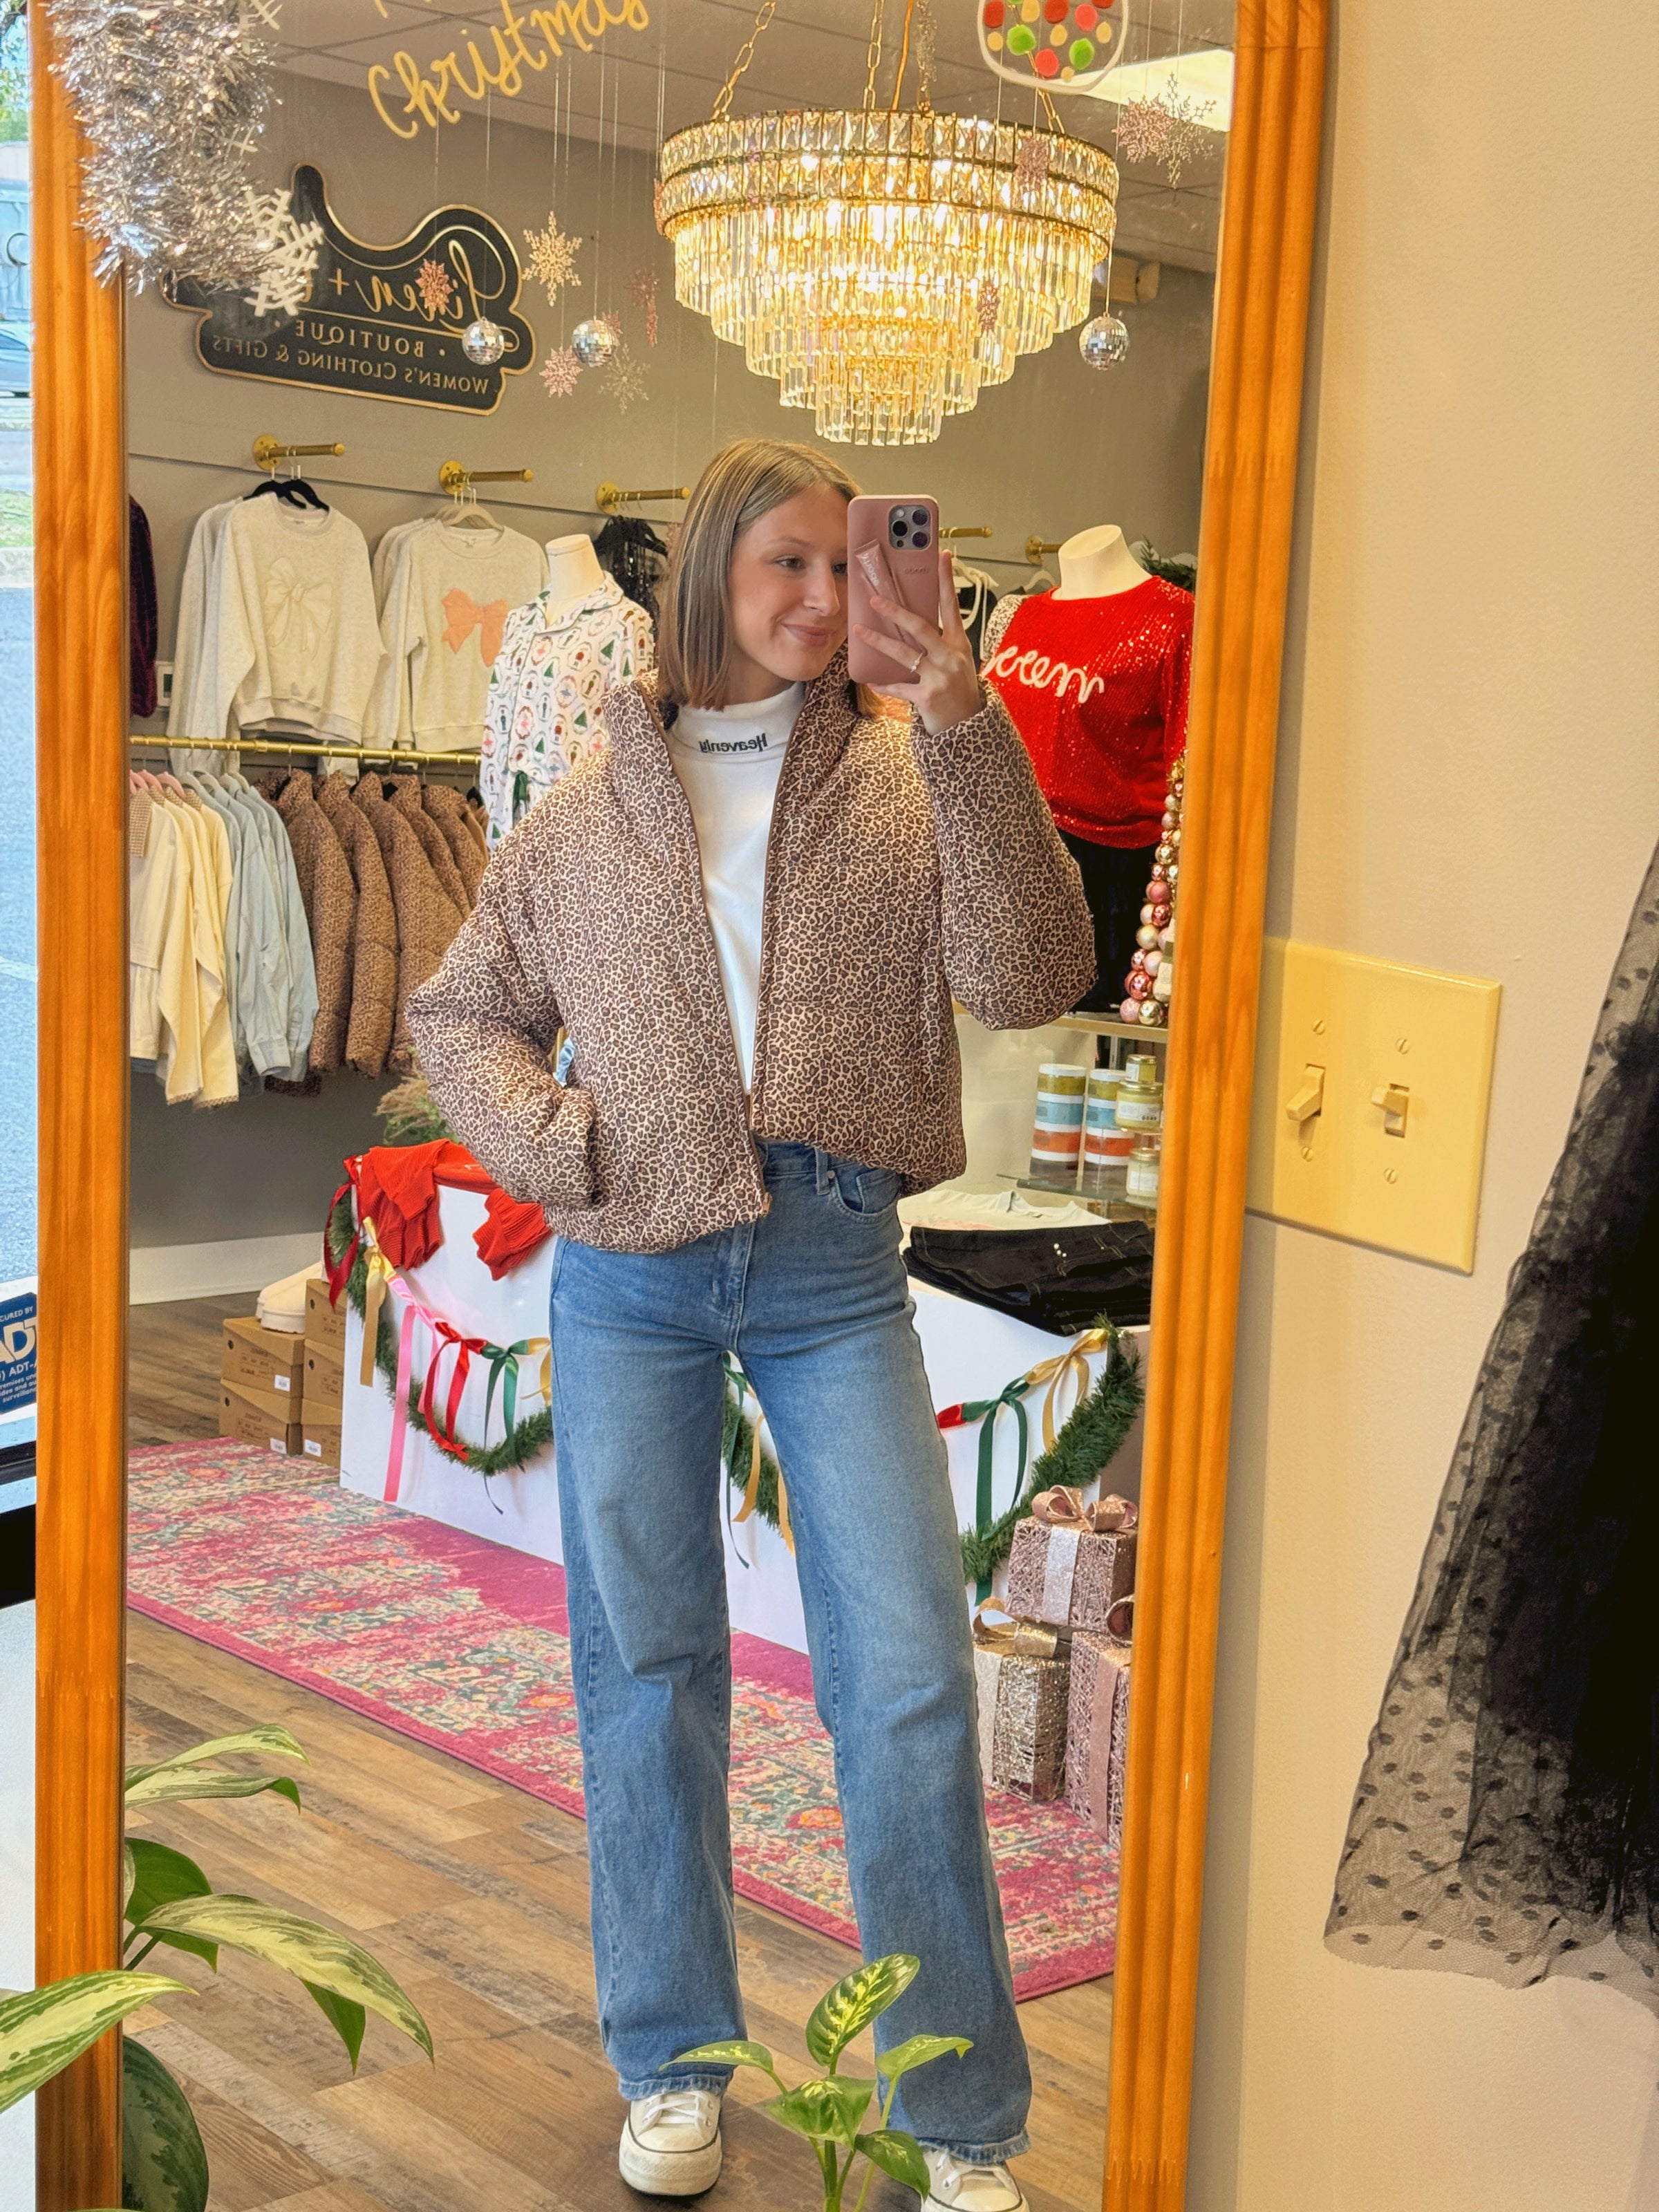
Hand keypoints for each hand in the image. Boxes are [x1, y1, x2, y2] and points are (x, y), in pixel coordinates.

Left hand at [852, 549, 983, 736]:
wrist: (967, 728)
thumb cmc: (958, 690)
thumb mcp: (957, 662)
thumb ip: (939, 643)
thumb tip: (910, 623)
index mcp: (959, 644)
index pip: (952, 606)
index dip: (946, 580)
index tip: (942, 555)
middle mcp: (951, 657)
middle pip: (921, 627)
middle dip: (896, 611)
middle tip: (875, 599)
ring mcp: (940, 677)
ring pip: (904, 654)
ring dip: (878, 641)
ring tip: (859, 631)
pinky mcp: (928, 697)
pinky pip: (899, 687)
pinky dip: (884, 685)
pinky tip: (870, 681)